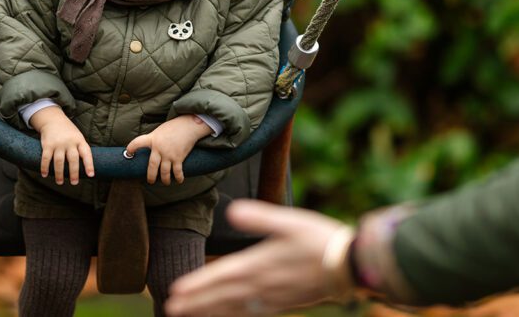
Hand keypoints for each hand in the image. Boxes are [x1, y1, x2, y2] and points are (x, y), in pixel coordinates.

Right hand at [30, 106, 93, 184]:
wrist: (53, 119)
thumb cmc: (68, 133)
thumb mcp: (78, 137)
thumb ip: (81, 150)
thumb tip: (85, 169)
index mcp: (79, 140)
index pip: (86, 153)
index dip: (89, 165)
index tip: (91, 175)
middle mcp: (70, 142)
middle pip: (73, 159)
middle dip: (74, 172)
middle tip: (74, 183)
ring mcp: (58, 143)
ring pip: (59, 161)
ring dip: (59, 173)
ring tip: (60, 182)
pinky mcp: (47, 145)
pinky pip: (46, 158)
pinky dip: (45, 167)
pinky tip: (45, 174)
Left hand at [125, 115, 210, 184]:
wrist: (189, 125)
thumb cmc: (175, 126)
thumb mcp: (160, 130)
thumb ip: (154, 139)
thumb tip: (151, 148)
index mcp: (153, 139)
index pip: (138, 142)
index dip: (131, 148)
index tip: (128, 153)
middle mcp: (159, 148)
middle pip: (151, 166)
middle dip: (150, 176)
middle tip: (150, 181)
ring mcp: (169, 154)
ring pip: (164, 172)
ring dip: (165, 180)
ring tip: (166, 182)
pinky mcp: (178, 158)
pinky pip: (177, 172)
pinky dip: (178, 178)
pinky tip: (179, 180)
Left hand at [165, 200, 345, 316]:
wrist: (347, 265)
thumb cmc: (318, 239)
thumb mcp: (288, 221)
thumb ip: (259, 217)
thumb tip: (231, 211)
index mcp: (260, 264)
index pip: (221, 276)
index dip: (197, 284)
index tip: (175, 291)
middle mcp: (262, 285)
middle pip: (221, 296)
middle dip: (195, 303)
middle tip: (171, 308)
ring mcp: (272, 298)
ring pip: (233, 308)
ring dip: (209, 311)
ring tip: (189, 315)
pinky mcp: (283, 303)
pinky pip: (250, 313)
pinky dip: (233, 315)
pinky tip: (227, 314)